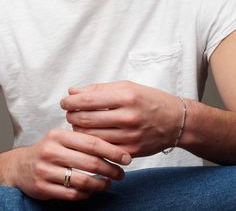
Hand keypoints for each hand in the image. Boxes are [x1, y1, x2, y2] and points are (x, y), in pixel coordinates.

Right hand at [5, 129, 130, 199]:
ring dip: (100, 184)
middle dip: (111, 169)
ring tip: (109, 182)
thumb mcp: (63, 138)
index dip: (113, 151)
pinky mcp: (42, 187)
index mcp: (59, 135)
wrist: (21, 165)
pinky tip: (92, 190)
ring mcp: (45, 170)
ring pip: (82, 181)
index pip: (92, 142)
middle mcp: (51, 151)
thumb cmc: (51, 149)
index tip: (126, 158)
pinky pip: (71, 194)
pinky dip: (86, 194)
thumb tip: (115, 147)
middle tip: (121, 173)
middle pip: (90, 162)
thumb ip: (84, 140)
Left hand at [61, 81, 182, 157]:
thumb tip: (73, 92)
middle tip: (72, 112)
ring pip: (89, 136)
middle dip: (72, 115)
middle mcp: (128, 117)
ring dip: (79, 129)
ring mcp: (130, 137)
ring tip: (81, 122)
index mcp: (126, 97)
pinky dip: (92, 142)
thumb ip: (98, 89)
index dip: (70, 102)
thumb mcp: (127, 87)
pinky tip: (93, 134)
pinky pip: (102, 149)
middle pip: (84, 120)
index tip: (65, 102)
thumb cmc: (150, 100)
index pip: (87, 100)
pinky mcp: (131, 151)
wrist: (176, 121)